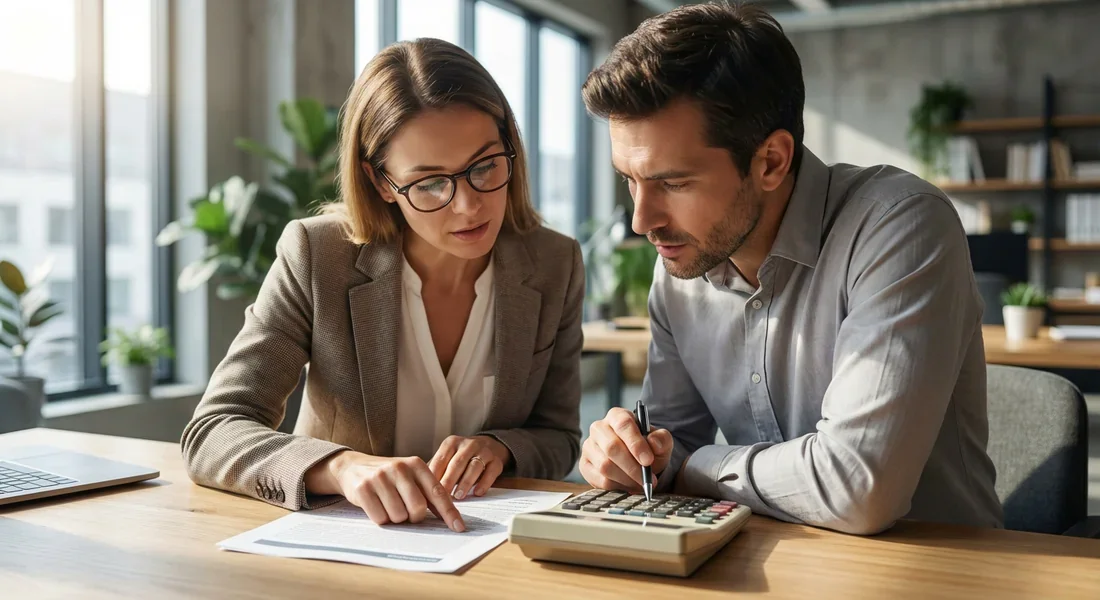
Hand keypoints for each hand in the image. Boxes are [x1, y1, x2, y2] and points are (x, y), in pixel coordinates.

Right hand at [305, 450, 465, 531]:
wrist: (353, 467)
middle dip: (413, 517)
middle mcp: (400, 468)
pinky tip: (376, 506)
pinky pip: (380, 518)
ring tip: (388, 504)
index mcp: (416, 464)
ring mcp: (380, 477)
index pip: (437, 492)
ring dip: (395, 518)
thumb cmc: (389, 477)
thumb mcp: (410, 477)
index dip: (449, 513)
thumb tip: (451, 518)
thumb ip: (428, 493)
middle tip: (405, 510)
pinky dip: (381, 518)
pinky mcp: (363, 489)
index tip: (459, 527)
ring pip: (398, 516)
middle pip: (418, 508)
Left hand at [428, 435, 511, 499]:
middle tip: (442, 496)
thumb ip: (436, 469)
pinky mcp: (496, 461)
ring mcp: (484, 451)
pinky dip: (484, 483)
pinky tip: (477, 493)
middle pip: (457, 463)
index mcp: (452, 443)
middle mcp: (468, 444)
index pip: (441, 459)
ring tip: (458, 496)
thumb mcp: (448, 457)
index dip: (435, 475)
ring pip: (474, 466)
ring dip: (465, 482)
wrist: (489, 446)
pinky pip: (491, 472)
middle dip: (449, 480)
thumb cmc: (461, 457)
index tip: (429, 490)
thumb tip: (420, 487)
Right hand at [579, 407, 673, 491]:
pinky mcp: (585, 464)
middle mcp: (599, 428)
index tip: (648, 460)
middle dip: (632, 467)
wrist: (638, 462)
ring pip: (605, 465)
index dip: (635, 443)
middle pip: (611, 447)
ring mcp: (589, 446)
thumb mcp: (661, 442)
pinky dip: (617, 486)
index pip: (623, 424)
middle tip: (647, 479)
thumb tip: (653, 443)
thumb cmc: (648, 448)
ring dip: (626, 479)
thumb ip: (662, 439)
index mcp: (617, 416)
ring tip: (640, 483)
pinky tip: (628, 485)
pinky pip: (599, 479)